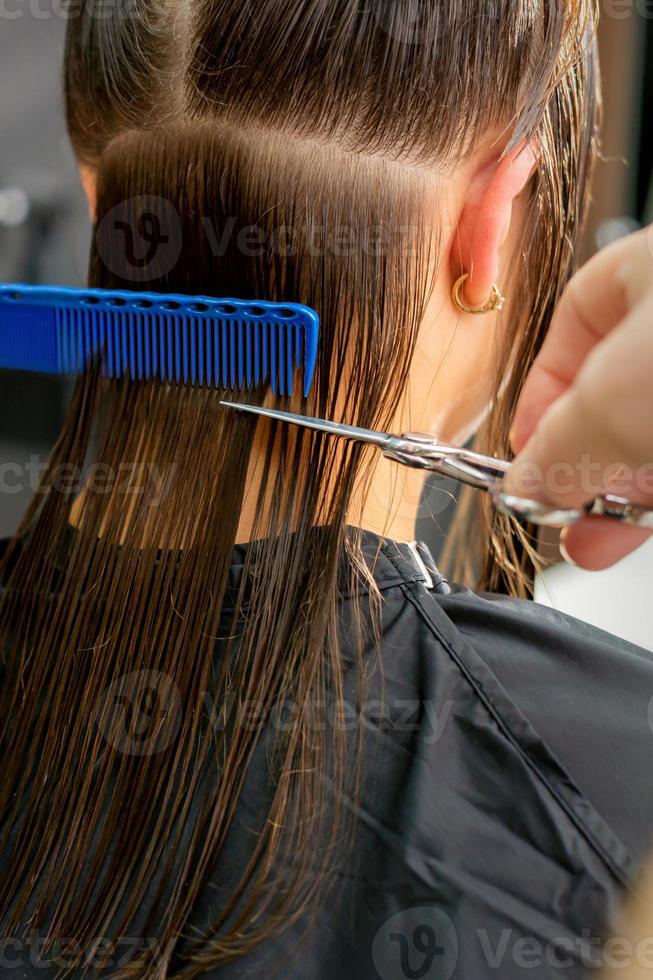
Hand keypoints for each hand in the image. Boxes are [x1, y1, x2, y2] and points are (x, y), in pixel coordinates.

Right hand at [503, 225, 652, 569]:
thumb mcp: (613, 396)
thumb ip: (559, 446)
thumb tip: (521, 487)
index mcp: (649, 268)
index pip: (576, 325)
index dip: (543, 396)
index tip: (525, 454)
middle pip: (619, 391)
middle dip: (585, 465)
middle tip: (562, 515)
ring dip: (625, 495)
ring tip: (600, 539)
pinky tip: (642, 526)